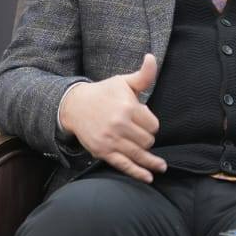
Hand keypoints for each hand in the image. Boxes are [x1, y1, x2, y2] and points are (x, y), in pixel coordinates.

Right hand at [59, 54, 164, 182]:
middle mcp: (120, 125)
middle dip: (147, 139)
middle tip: (140, 134)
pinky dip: (138, 173)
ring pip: (139, 154)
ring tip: (161, 166)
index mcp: (127, 107)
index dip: (151, 125)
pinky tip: (149, 177)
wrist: (75, 106)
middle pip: (147, 140)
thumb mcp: (123, 82)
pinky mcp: (103, 152)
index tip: (144, 122)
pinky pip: (124, 165)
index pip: (153, 125)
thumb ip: (143, 75)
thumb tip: (151, 58)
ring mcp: (111, 140)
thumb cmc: (103, 93)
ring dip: (150, 160)